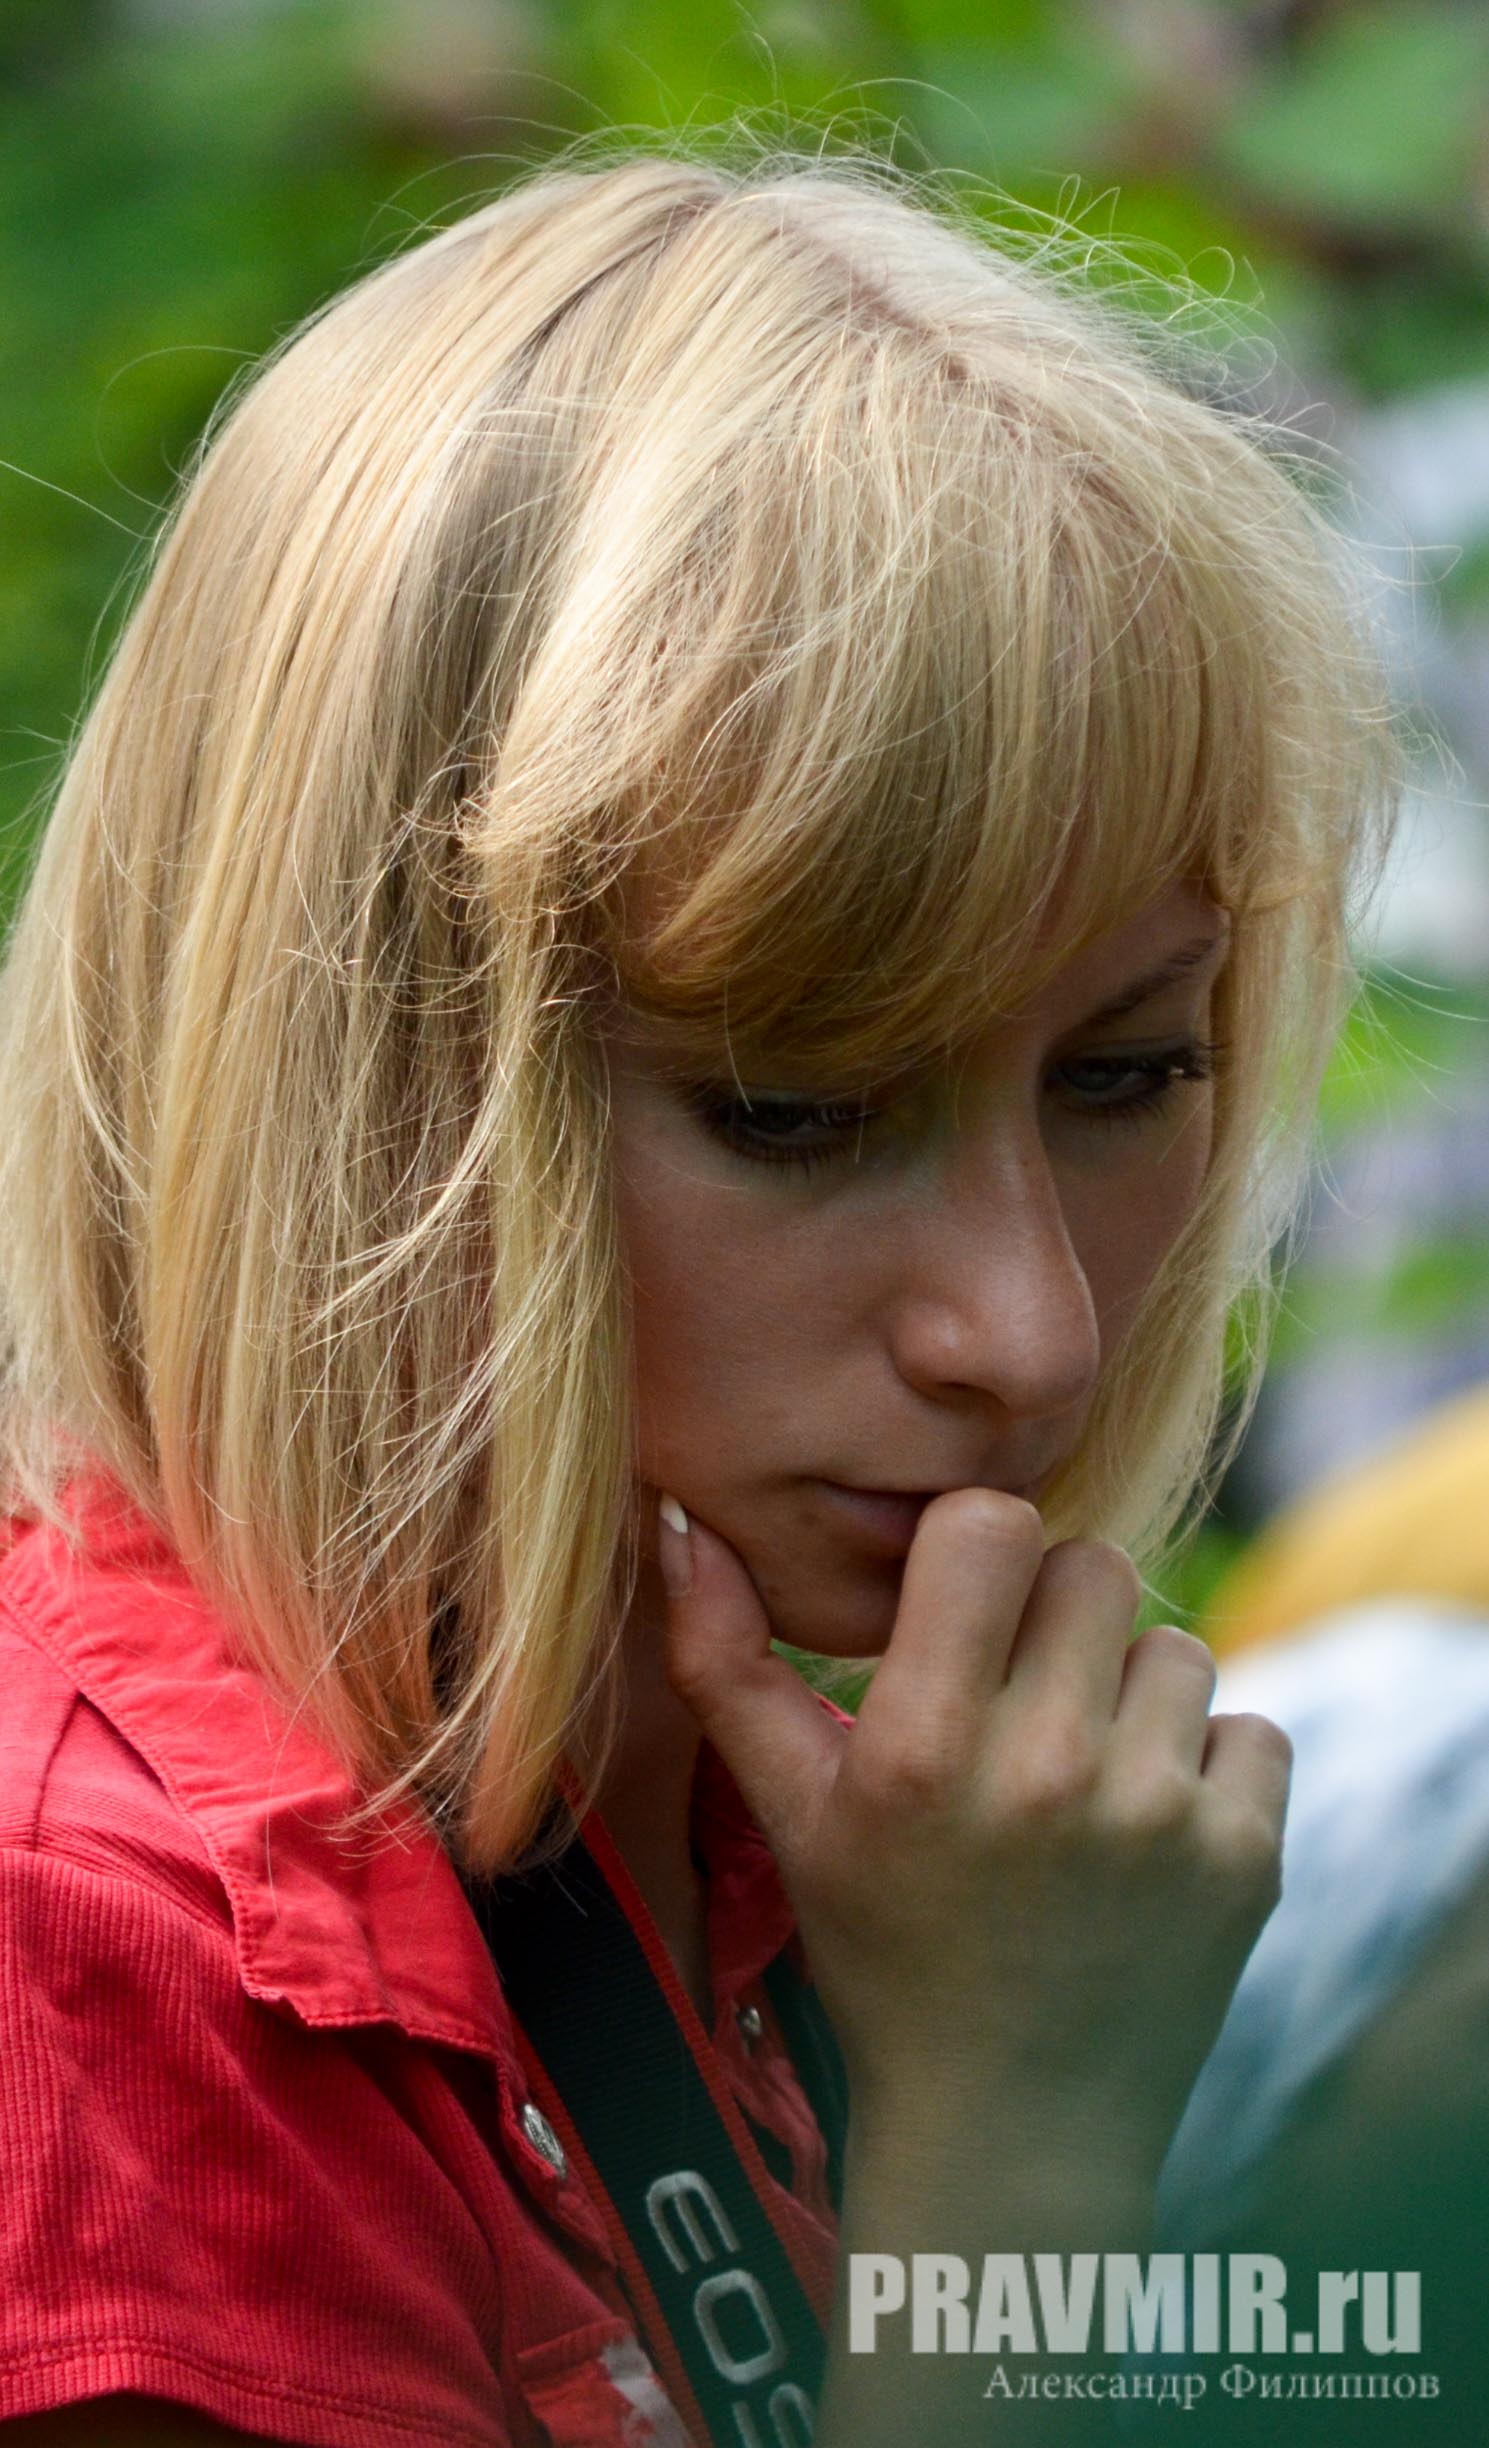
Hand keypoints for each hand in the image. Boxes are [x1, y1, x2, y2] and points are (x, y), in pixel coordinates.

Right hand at [658, 1487, 1290, 2186]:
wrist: (1011, 2131)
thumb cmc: (883, 1953)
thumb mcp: (790, 1816)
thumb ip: (725, 1660)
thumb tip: (679, 1519)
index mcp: (922, 1749)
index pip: (992, 1527)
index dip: (978, 1552)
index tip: (962, 1611)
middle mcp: (1044, 1770)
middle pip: (1094, 1566)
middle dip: (1057, 1618)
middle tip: (1021, 1701)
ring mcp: (1159, 1816)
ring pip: (1174, 1645)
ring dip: (1131, 1696)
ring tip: (1081, 1779)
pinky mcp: (1245, 1859)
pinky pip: (1252, 1727)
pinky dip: (1208, 1767)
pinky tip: (1148, 1829)